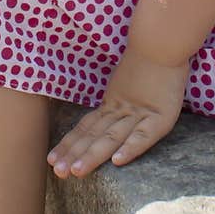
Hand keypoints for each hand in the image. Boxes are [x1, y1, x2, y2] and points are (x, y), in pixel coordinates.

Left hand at [47, 49, 187, 178]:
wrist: (163, 41)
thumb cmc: (149, 59)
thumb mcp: (127, 81)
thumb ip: (117, 98)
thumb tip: (105, 111)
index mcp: (112, 103)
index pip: (86, 127)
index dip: (69, 144)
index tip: (52, 160)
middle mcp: (121, 110)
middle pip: (94, 135)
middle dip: (75, 154)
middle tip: (58, 172)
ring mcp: (139, 114)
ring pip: (112, 137)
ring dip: (94, 154)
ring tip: (78, 171)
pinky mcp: (160, 117)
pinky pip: (144, 135)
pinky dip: (130, 147)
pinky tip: (117, 161)